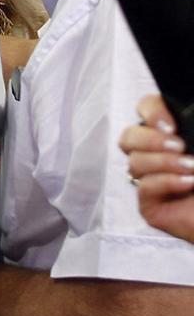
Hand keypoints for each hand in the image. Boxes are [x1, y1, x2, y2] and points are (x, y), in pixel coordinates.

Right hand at [119, 94, 193, 242]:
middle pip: (128, 137)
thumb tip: (180, 121)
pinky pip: (145, 187)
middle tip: (179, 146)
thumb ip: (192, 125)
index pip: (145, 110)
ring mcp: (151, 181)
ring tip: (192, 168)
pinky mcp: (149, 205)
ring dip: (164, 162)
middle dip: (149, 139)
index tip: (172, 125)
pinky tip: (189, 183)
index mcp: (170, 136)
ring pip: (135, 162)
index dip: (151, 111)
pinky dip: (167, 182)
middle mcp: (156, 156)